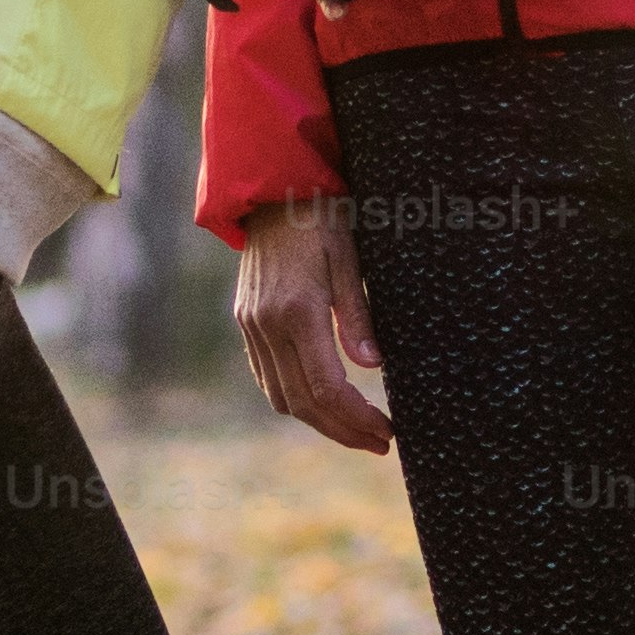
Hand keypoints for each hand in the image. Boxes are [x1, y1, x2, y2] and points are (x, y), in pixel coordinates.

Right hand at [235, 196, 391, 453]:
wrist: (270, 191)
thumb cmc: (320, 218)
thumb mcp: (350, 256)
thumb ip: (357, 313)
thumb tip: (373, 367)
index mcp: (297, 309)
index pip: (327, 387)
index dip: (358, 418)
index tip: (387, 433)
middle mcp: (268, 324)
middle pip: (304, 402)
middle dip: (344, 431)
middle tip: (380, 443)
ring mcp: (252, 325)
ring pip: (282, 397)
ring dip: (320, 422)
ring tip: (356, 430)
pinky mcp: (247, 322)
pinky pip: (267, 377)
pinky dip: (294, 400)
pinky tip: (322, 404)